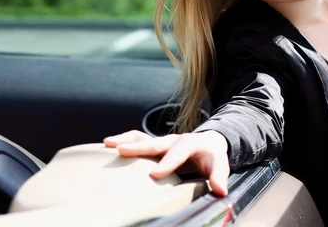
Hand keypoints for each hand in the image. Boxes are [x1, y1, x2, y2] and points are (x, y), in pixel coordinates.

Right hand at [103, 130, 229, 195]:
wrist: (208, 143)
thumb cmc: (213, 156)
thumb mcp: (221, 165)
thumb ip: (219, 177)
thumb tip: (220, 191)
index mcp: (189, 143)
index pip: (177, 152)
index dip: (166, 163)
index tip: (153, 175)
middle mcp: (172, 139)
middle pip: (154, 142)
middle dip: (137, 147)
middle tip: (121, 151)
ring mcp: (161, 141)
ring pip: (141, 137)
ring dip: (124, 139)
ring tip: (106, 144)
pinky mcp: (154, 145)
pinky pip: (137, 141)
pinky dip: (123, 142)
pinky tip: (107, 149)